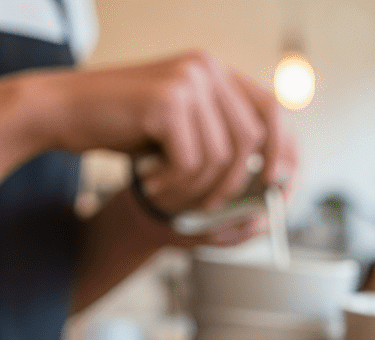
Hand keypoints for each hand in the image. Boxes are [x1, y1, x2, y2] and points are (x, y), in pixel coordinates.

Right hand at [32, 50, 298, 214]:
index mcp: (217, 75)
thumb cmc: (129, 135)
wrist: (64, 114)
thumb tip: (273, 202)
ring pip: (223, 157)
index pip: (272, 111)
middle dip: (238, 185)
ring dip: (198, 188)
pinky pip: (192, 162)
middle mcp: (207, 69)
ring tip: (167, 192)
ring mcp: (188, 80)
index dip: (283, 153)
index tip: (277, 187)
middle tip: (211, 208)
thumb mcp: (185, 143)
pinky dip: (174, 183)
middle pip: (252, 140)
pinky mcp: (168, 100)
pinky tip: (150, 179)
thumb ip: (226, 158)